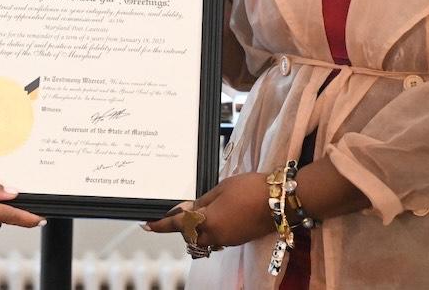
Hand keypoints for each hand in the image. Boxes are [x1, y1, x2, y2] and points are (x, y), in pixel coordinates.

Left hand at [142, 172, 270, 247]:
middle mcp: (217, 236)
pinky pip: (217, 237)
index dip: (161, 225)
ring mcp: (229, 240)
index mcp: (209, 222)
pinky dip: (211, 229)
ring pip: (204, 239)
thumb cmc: (250, 188)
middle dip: (181, 228)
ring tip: (195, 213)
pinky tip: (215, 215)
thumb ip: (202, 201)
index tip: (147, 224)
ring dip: (197, 229)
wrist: (281, 200)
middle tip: (174, 215)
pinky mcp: (239, 239)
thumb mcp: (221, 188)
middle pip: (190, 236)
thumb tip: (186, 209)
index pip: (178, 225)